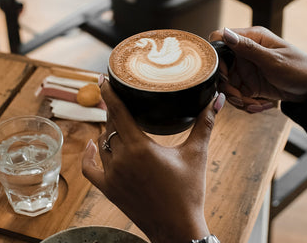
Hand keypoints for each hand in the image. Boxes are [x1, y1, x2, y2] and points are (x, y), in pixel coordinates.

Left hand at [82, 78, 224, 242]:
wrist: (178, 228)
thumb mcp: (196, 154)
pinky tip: (93, 144)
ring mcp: (112, 176)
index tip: (103, 78)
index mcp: (140, 147)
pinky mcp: (109, 189)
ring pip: (102, 144)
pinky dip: (90, 155)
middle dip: (113, 110)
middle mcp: (121, 159)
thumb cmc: (189, 192)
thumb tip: (217, 100)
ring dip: (108, 130)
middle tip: (117, 97)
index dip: (109, 93)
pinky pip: (90, 169)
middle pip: (110, 125)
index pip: (118, 112)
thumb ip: (205, 124)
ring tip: (117, 120)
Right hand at [209, 27, 306, 111]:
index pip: (221, 40)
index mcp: (251, 38)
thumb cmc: (299, 68)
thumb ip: (248, 48)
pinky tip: (259, 105)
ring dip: (238, 99)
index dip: (218, 58)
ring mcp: (246, 69)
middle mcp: (246, 53)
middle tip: (239, 97)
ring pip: (228, 85)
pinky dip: (246, 103)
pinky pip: (238, 95)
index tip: (226, 74)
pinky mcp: (249, 84)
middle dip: (228, 86)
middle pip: (221, 68)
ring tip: (254, 104)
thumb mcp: (273, 60)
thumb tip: (226, 34)